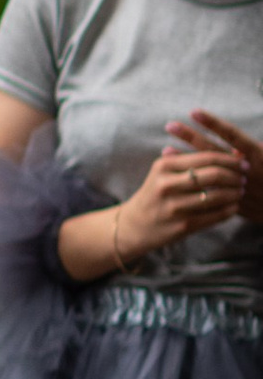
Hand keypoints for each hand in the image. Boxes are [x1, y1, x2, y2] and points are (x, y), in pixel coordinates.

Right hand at [103, 121, 257, 261]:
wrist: (134, 225)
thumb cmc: (156, 193)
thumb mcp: (163, 172)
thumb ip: (191, 162)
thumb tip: (230, 152)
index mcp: (164, 166)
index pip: (206, 158)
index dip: (230, 160)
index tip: (243, 162)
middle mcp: (167, 185)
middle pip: (214, 175)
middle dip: (235, 176)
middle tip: (245, 178)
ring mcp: (174, 207)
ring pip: (216, 196)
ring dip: (234, 193)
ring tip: (240, 191)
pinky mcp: (182, 226)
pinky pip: (214, 216)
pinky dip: (229, 210)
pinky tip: (234, 207)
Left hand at [177, 110, 262, 219]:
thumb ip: (249, 147)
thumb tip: (228, 132)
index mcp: (259, 155)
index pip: (233, 135)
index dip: (213, 124)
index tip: (193, 111)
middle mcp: (246, 170)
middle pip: (214, 151)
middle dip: (191, 137)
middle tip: (170, 125)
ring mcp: (238, 186)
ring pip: (208, 172)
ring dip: (187, 160)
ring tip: (165, 149)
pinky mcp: (233, 202)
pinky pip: (209, 191)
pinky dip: (193, 181)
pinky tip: (178, 175)